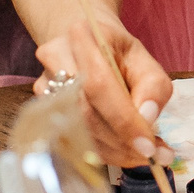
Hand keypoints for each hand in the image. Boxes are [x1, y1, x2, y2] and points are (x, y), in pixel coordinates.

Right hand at [35, 10, 175, 167]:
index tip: (147, 146)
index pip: (99, 85)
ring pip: (76, 132)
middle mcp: (55, 59)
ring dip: (112, 151)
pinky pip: (69, 140)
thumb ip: (153, 86)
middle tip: (150, 155)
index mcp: (83, 37)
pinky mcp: (41, 109)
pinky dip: (100, 152)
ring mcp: (43, 85)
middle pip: (85, 113)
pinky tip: (121, 152)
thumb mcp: (145, 61)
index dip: (123, 120)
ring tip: (141, 155)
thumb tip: (147, 118)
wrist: (87, 46)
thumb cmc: (118, 54)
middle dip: (120, 141)